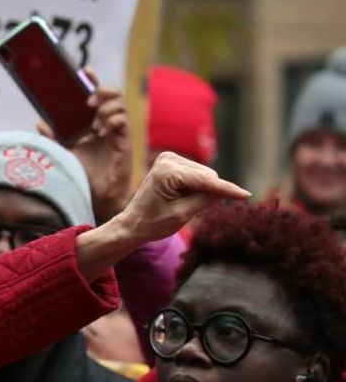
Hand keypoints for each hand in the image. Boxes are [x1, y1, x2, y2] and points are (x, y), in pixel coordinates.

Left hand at [38, 67, 130, 222]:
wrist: (94, 196)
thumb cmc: (81, 174)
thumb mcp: (62, 153)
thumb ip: (51, 138)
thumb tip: (38, 122)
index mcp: (91, 122)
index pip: (95, 95)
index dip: (93, 80)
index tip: (84, 71)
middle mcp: (105, 123)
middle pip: (112, 94)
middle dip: (102, 90)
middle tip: (89, 101)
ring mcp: (116, 131)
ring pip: (119, 105)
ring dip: (106, 107)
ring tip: (94, 120)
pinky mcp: (124, 141)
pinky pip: (123, 121)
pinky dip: (112, 119)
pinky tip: (102, 129)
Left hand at [110, 152, 248, 245]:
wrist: (133, 222)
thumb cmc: (154, 222)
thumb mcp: (183, 214)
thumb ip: (207, 199)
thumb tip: (229, 189)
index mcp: (167, 172)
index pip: (206, 181)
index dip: (227, 189)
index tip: (247, 195)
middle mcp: (168, 159)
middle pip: (208, 176)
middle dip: (207, 193)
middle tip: (188, 209)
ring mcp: (169, 158)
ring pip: (205, 175)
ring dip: (201, 191)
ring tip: (180, 203)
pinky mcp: (172, 161)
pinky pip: (198, 175)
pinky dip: (196, 187)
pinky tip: (180, 196)